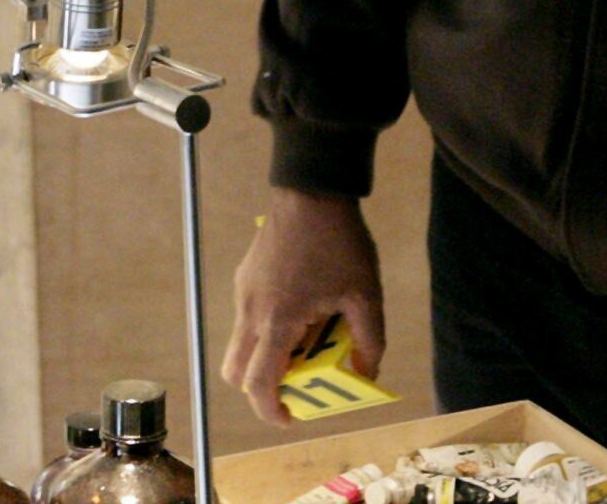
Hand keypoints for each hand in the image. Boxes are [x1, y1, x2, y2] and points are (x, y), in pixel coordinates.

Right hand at [222, 188, 385, 426]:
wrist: (311, 191)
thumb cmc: (339, 243)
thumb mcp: (366, 295)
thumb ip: (369, 342)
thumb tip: (366, 374)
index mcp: (277, 321)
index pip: (257, 383)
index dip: (270, 409)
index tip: (291, 415)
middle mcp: (250, 311)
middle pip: (237, 371)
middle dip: (262, 388)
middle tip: (297, 383)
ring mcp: (243, 292)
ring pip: (241, 343)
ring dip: (267, 356)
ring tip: (308, 340)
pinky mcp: (245, 277)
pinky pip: (247, 317)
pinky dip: (267, 329)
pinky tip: (302, 306)